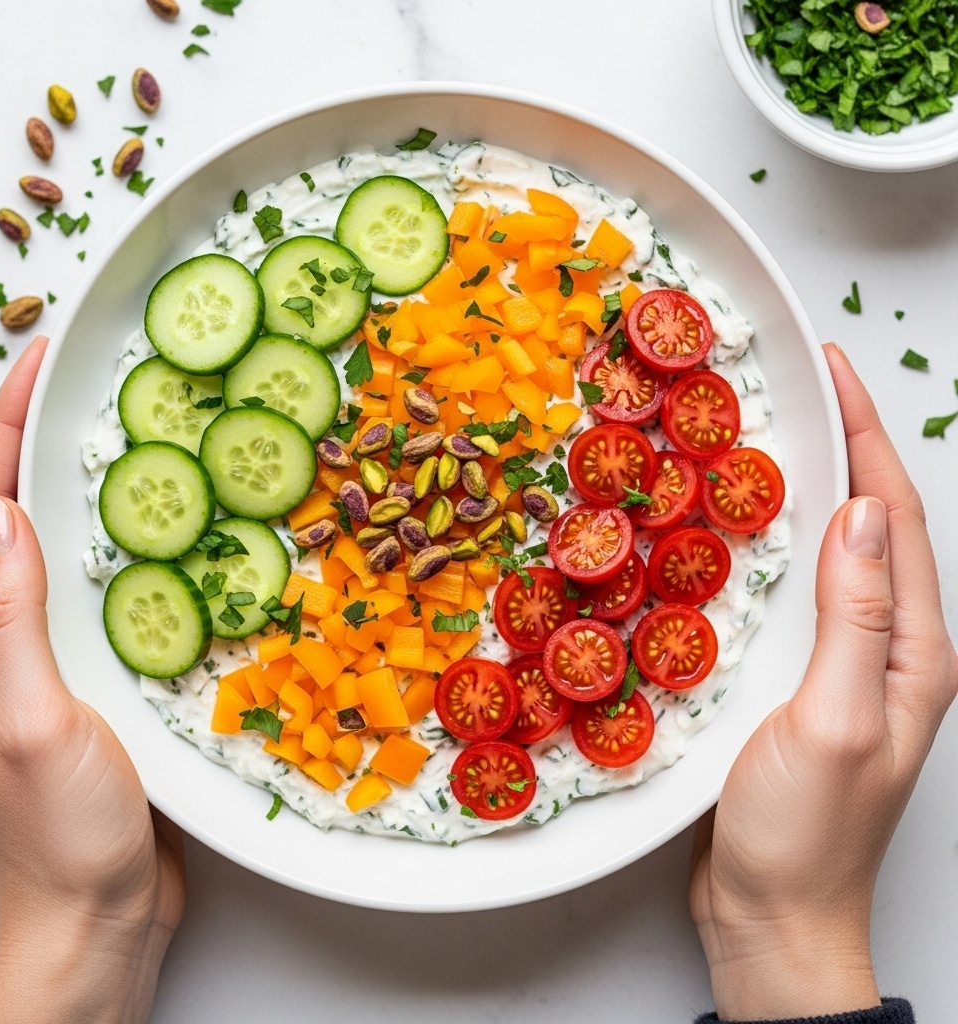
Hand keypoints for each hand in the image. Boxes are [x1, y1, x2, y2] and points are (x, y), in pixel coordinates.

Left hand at [0, 337, 185, 1023]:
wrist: (97, 916)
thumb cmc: (60, 836)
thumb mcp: (31, 721)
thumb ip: (9, 620)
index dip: (1, 428)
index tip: (36, 363)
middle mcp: (1, 638)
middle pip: (12, 514)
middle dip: (37, 437)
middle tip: (81, 381)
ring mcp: (50, 657)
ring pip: (63, 548)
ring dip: (87, 486)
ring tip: (127, 436)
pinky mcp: (95, 676)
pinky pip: (106, 589)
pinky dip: (128, 544)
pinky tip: (164, 535)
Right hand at [688, 343, 957, 1020]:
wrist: (775, 916)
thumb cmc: (805, 834)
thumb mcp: (834, 720)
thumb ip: (854, 616)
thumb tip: (860, 513)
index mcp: (915, 650)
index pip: (898, 519)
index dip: (869, 437)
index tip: (835, 370)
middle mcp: (890, 648)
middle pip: (875, 524)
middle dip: (847, 447)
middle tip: (801, 388)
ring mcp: (846, 663)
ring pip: (834, 553)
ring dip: (810, 490)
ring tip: (771, 439)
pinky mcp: (801, 679)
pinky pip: (797, 591)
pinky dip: (776, 544)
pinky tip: (743, 530)